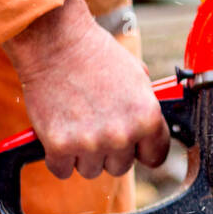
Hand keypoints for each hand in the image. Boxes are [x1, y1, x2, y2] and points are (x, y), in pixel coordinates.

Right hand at [2, 0, 168, 179]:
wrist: (56, 43)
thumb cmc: (97, 55)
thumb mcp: (138, 78)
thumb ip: (146, 109)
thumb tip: (150, 130)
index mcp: (147, 118)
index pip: (155, 157)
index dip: (143, 149)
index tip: (134, 145)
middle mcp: (121, 135)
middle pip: (121, 167)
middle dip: (111, 151)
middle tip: (98, 126)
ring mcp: (90, 143)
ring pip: (91, 170)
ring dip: (84, 154)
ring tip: (77, 124)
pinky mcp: (59, 145)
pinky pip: (62, 169)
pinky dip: (58, 157)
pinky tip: (59, 133)